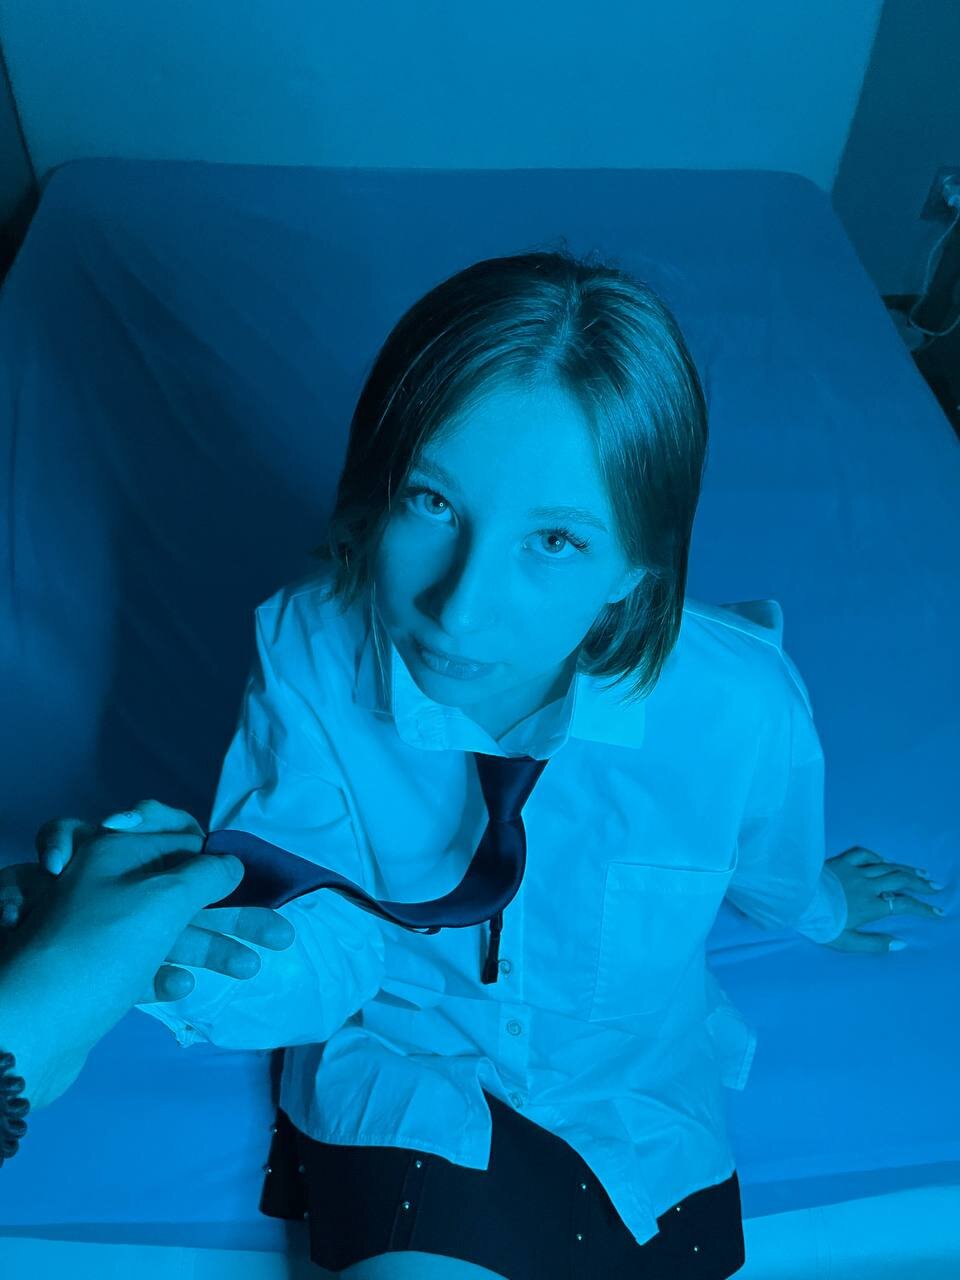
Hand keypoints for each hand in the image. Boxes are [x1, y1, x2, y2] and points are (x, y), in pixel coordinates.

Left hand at [2, 800, 295, 1001]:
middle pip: (178, 887)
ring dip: (211, 946)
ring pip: (166, 930)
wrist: (28, 1030)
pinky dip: (163, 976)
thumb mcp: (162, 900)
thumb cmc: (101, 950)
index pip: (171, 831)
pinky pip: (138, 967)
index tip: (239, 868)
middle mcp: (105, 886)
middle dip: (229, 909)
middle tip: (279, 933)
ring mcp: (98, 934)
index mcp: (115, 852)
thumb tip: (231, 863)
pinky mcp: (92, 978)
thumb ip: (206, 875)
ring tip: (252, 969)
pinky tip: (181, 989)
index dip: (209, 846)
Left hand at [824, 845, 946, 952]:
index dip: (923, 909)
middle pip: (901, 881)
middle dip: (921, 884)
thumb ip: (874, 944)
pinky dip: (876, 857)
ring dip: (906, 869)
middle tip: (935, 887)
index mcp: (870, 906)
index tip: (937, 912)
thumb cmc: (819, 923)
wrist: (795, 899)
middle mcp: (867, 886)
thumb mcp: (846, 942)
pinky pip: (863, 854)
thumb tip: (901, 943)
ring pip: (886, 867)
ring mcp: (854, 871)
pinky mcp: (840, 862)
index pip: (904, 905)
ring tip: (922, 873)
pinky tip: (883, 860)